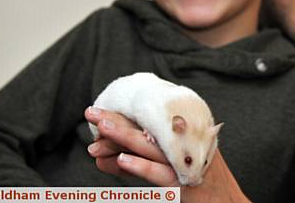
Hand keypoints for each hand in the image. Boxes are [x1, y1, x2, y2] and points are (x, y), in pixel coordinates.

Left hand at [84, 107, 250, 202]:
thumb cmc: (201, 183)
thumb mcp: (179, 164)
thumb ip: (147, 161)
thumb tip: (110, 159)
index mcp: (185, 135)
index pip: (150, 122)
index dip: (124, 116)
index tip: (100, 111)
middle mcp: (186, 143)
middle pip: (147, 128)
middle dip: (118, 119)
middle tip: (92, 112)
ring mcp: (185, 162)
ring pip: (150, 147)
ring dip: (124, 136)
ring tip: (101, 128)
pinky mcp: (184, 183)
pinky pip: (159, 174)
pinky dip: (141, 166)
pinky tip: (123, 161)